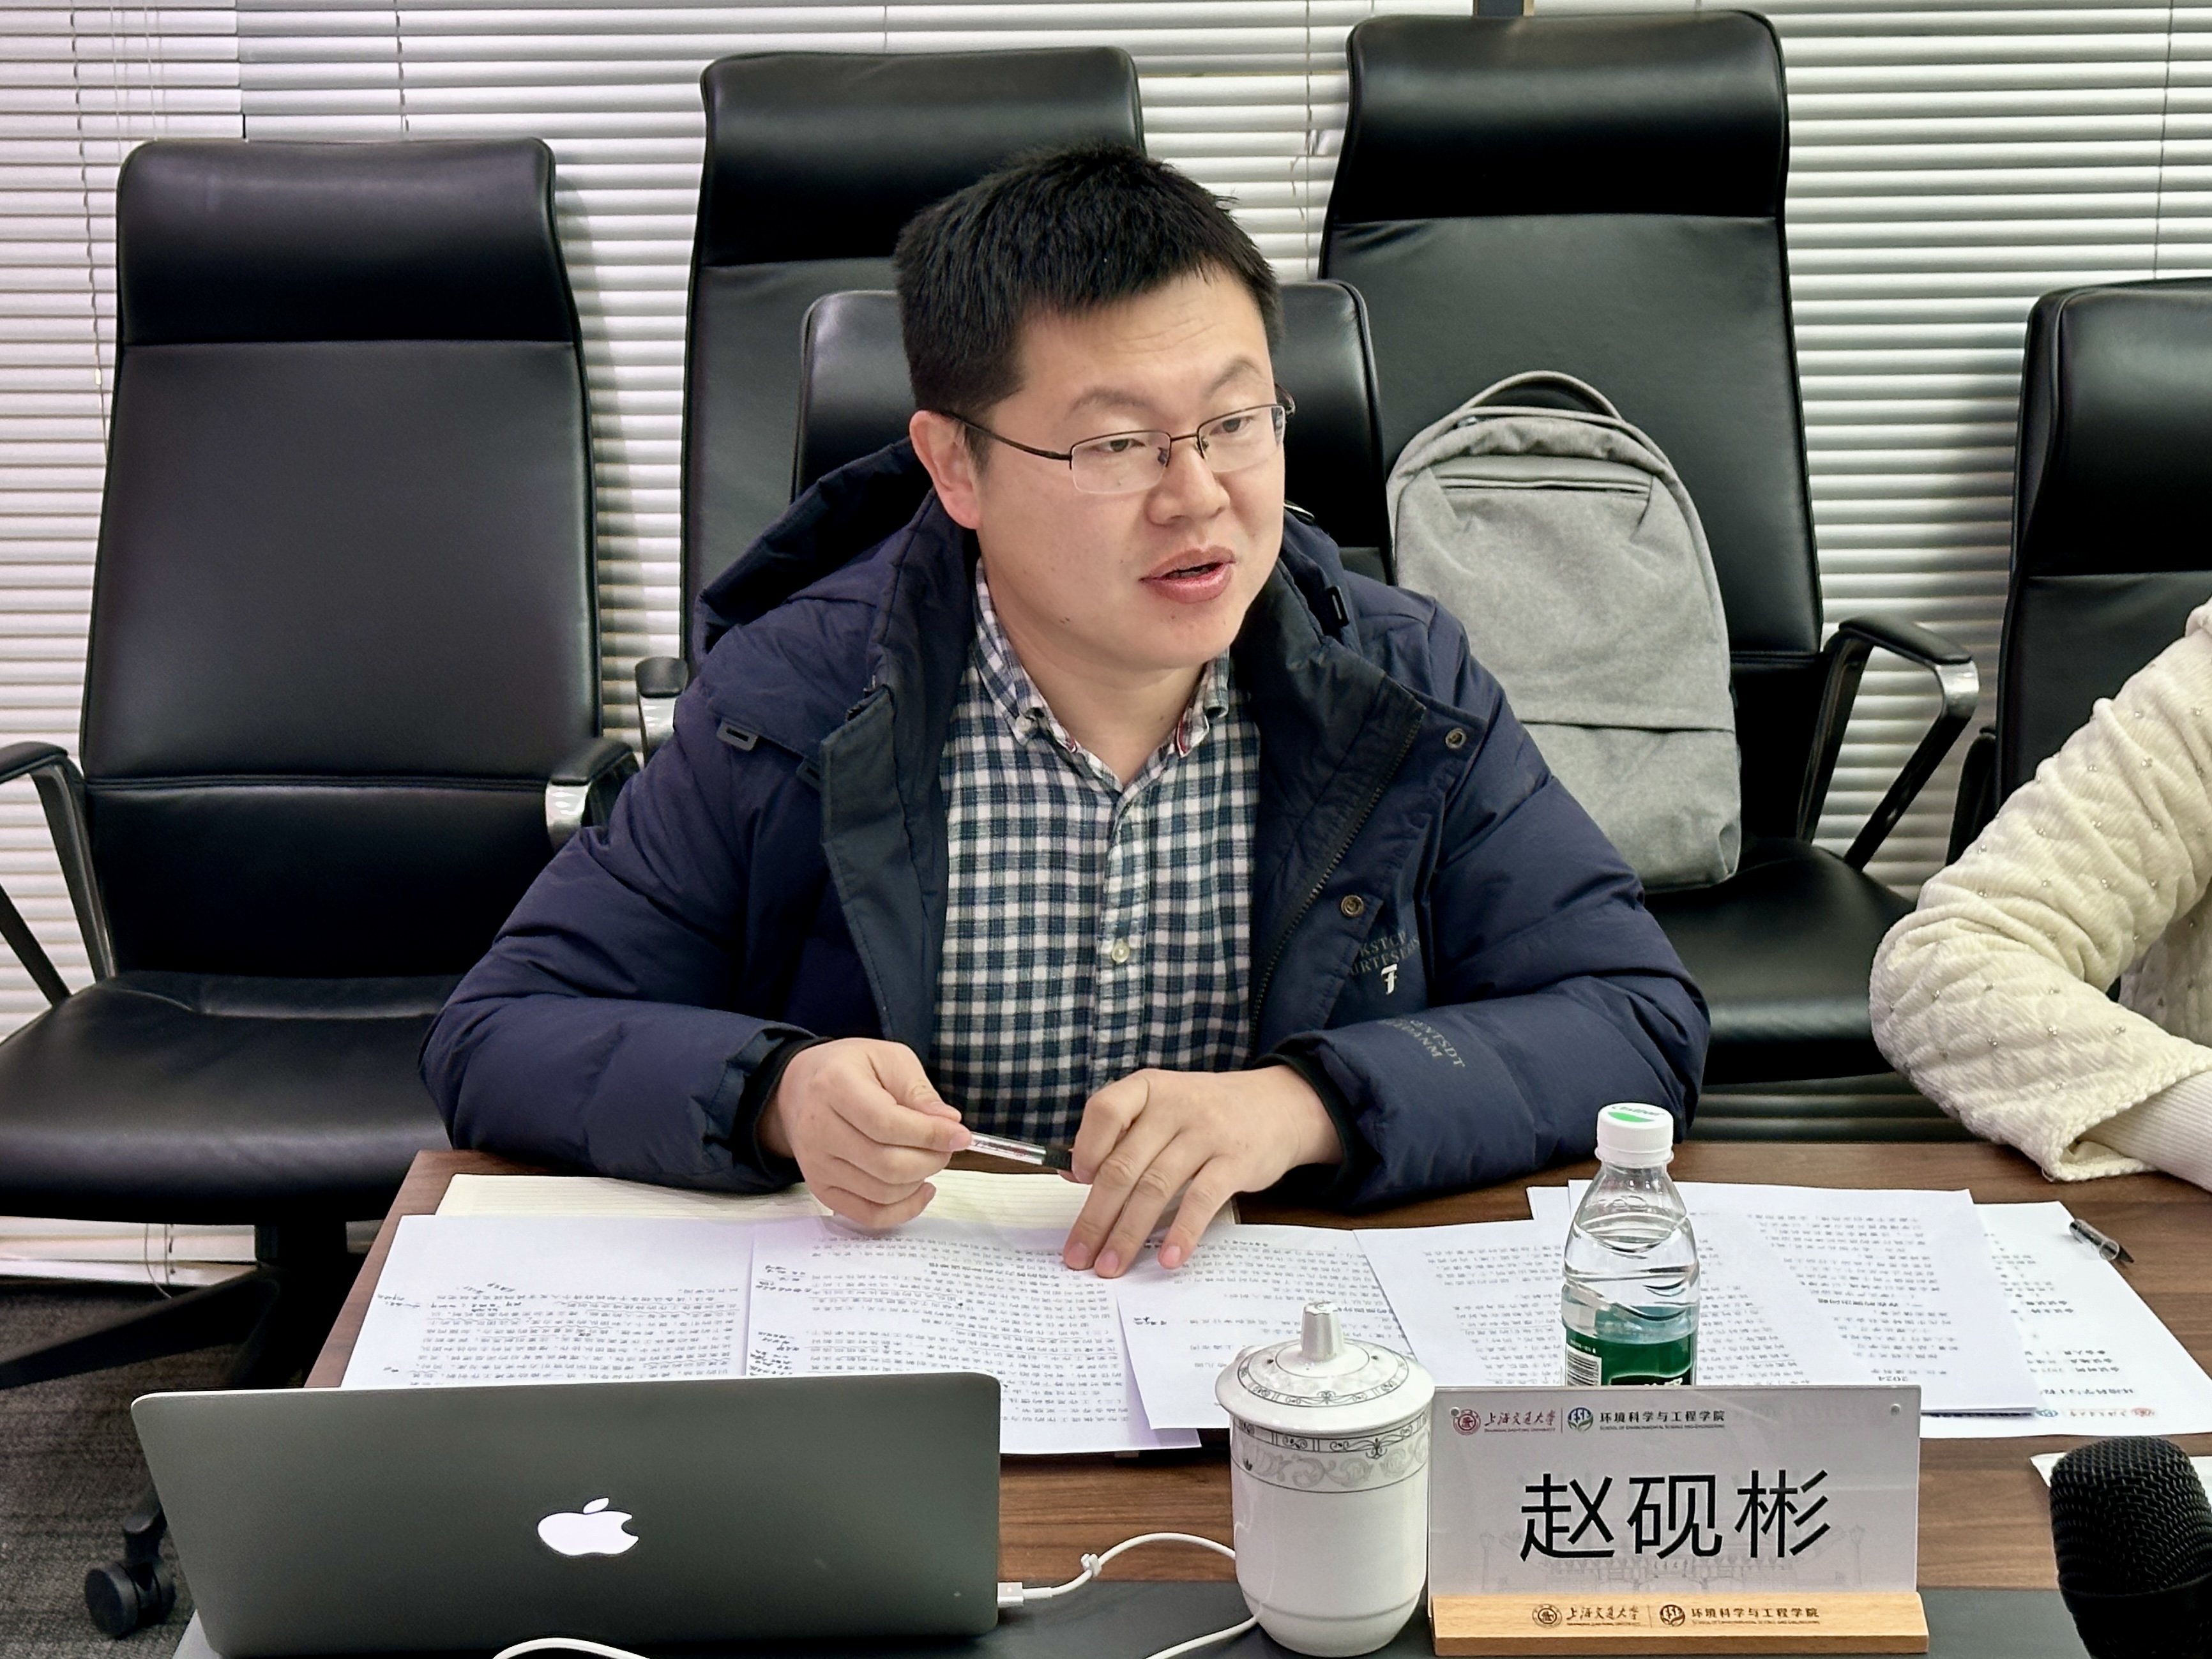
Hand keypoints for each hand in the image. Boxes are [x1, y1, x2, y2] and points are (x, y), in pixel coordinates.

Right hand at [758, 1039, 968, 1226]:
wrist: (798, 1088)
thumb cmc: (849, 1069)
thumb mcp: (889, 1059)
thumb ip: (919, 1091)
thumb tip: (949, 1124)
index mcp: (835, 1086)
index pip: (887, 1124)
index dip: (930, 1135)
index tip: (961, 1136)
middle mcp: (818, 1129)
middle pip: (887, 1164)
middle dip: (931, 1159)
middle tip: (947, 1145)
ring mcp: (816, 1164)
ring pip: (882, 1192)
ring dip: (919, 1181)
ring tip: (930, 1158)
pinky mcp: (820, 1188)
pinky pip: (867, 1215)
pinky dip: (903, 1210)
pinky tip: (920, 1188)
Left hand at [1060, 1065, 1340, 1277]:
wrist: (1279, 1105)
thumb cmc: (1207, 1113)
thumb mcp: (1163, 1107)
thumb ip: (1121, 1135)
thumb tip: (1072, 1173)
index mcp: (1148, 1089)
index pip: (1105, 1110)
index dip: (1086, 1148)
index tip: (1077, 1183)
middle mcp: (1174, 1106)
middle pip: (1124, 1165)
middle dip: (1096, 1216)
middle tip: (1078, 1255)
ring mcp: (1206, 1133)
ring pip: (1155, 1187)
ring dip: (1128, 1233)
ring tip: (1111, 1266)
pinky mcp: (1236, 1161)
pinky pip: (1201, 1199)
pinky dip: (1182, 1231)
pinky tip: (1168, 1258)